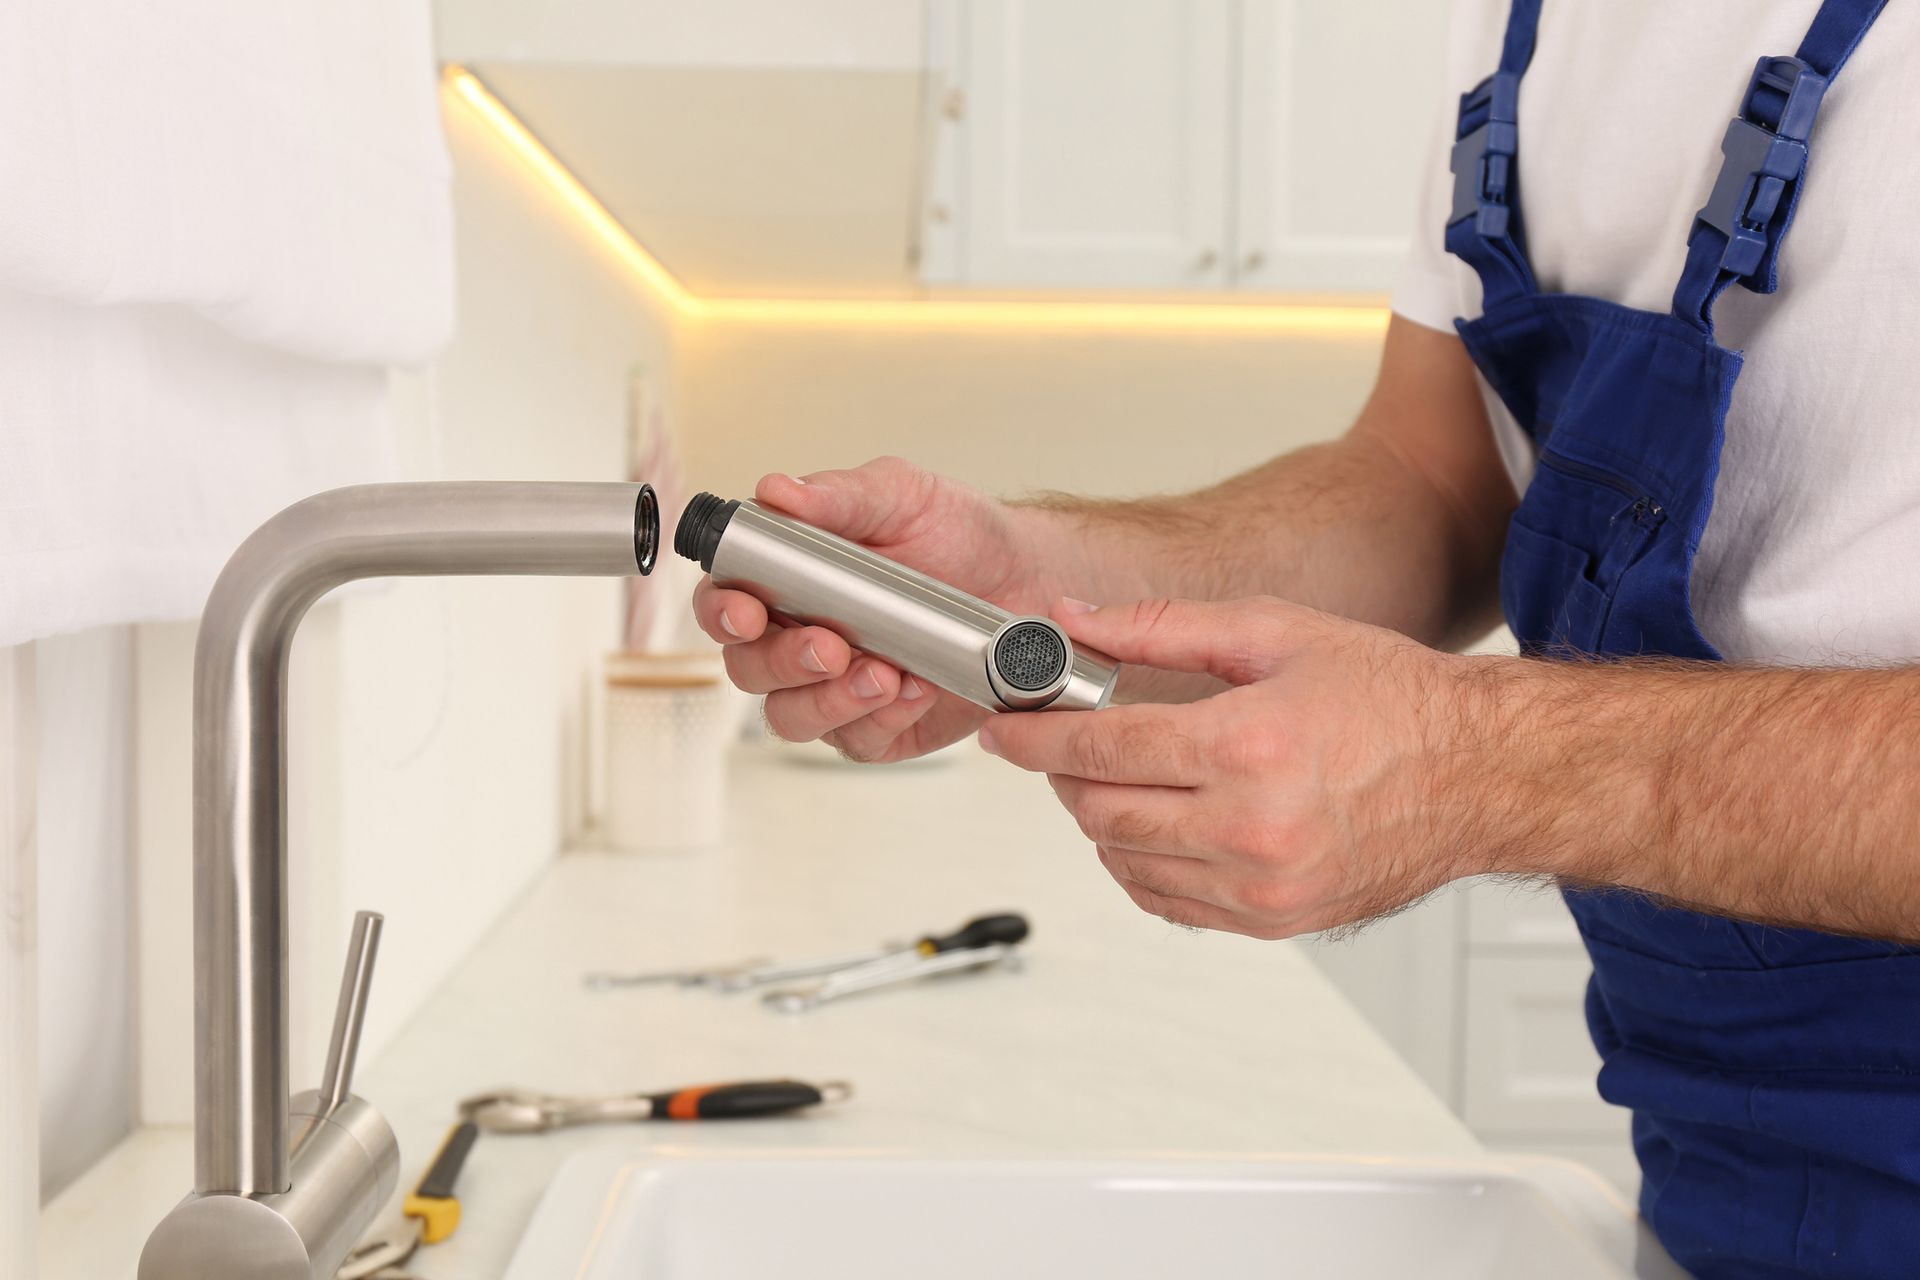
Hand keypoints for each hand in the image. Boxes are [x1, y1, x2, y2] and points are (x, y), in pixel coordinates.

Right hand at [693, 457, 1063, 762]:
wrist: (1025, 577)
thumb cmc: (953, 533)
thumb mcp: (900, 495)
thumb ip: (838, 496)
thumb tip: (776, 491)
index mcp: (786, 582)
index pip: (725, 602)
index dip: (723, 612)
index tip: (747, 613)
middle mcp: (798, 639)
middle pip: (748, 669)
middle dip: (783, 663)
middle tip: (831, 646)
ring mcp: (834, 688)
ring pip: (792, 717)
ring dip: (829, 701)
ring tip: (882, 673)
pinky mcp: (878, 726)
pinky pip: (859, 741)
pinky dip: (882, 718)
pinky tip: (914, 689)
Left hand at [978, 597, 1487, 938]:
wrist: (1482, 774)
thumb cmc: (1394, 699)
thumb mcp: (1276, 633)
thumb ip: (1163, 628)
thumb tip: (1077, 622)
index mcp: (1248, 747)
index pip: (1100, 747)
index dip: (1035, 737)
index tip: (1006, 728)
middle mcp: (1252, 827)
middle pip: (1101, 811)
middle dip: (1065, 774)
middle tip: (1063, 742)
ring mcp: (1264, 884)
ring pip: (1126, 863)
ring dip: (1102, 820)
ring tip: (1118, 777)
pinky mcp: (1276, 919)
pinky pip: (1169, 903)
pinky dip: (1141, 866)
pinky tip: (1155, 826)